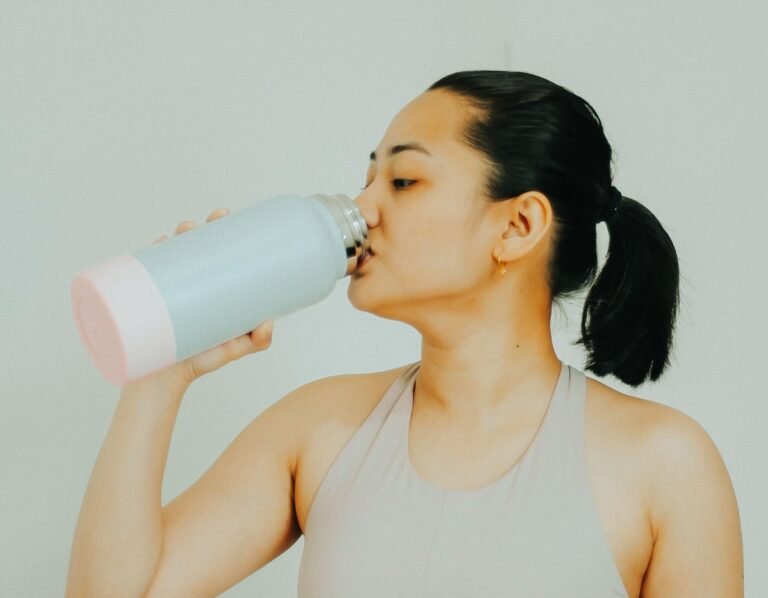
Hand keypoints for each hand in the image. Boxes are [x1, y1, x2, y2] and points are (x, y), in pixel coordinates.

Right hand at [142, 207, 274, 386]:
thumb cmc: (203, 360)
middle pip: (192, 246)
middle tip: (212, 220)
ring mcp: (166, 289)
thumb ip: (257, 341)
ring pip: (170, 254)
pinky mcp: (146, 300)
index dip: (218, 229)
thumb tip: (268, 323)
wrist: (165, 381)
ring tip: (186, 231)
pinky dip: (149, 256)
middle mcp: (188, 283)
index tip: (225, 216)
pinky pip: (144, 272)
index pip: (213, 250)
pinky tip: (157, 244)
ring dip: (177, 235)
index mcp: (209, 286)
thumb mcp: (234, 349)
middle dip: (200, 227)